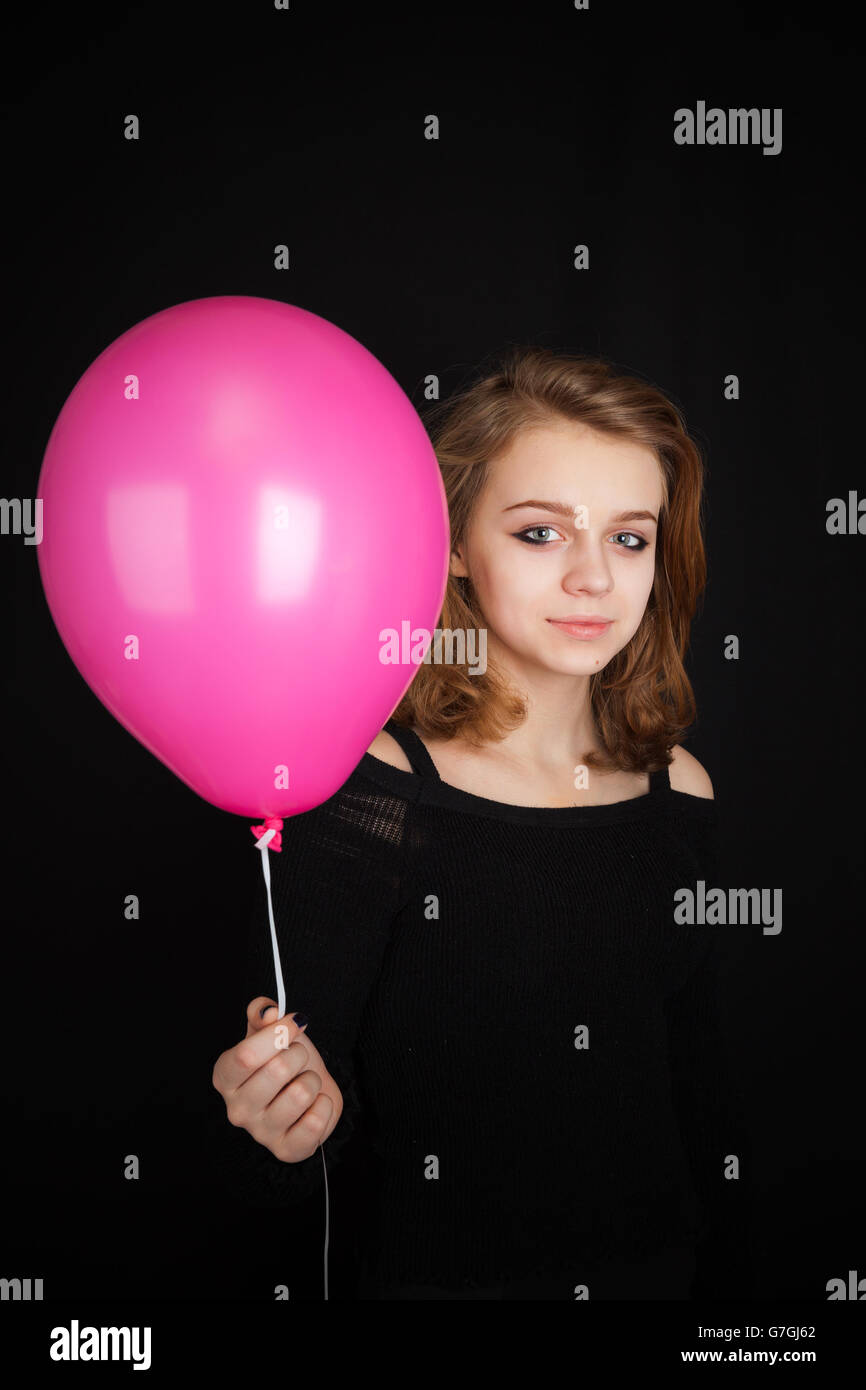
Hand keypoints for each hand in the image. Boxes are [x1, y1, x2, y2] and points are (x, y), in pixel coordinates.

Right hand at [212, 997, 343, 1162]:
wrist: (309, 1094)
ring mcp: (260, 1133)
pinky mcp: (286, 1150)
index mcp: (226, 1077)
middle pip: (277, 1070)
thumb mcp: (272, 1032)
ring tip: (305, 1082)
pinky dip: (323, 1105)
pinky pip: (315, 1122)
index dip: (277, 1034)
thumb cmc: (285, 1061)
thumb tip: (269, 1012)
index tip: (295, 1022)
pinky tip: (314, 1105)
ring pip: (300, 1093)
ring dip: (312, 1080)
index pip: (245, 1055)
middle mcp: (237, 1109)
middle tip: (299, 1058)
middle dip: (299, 1055)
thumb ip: (263, 1013)